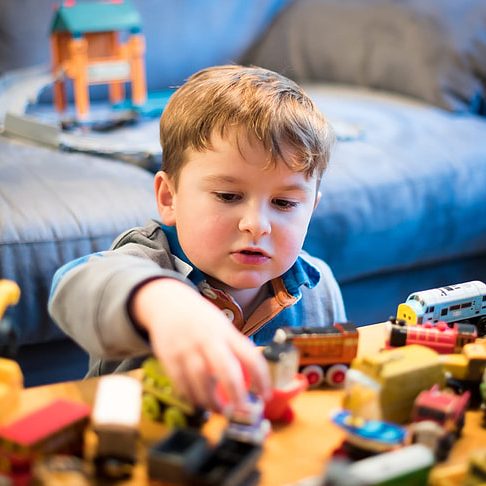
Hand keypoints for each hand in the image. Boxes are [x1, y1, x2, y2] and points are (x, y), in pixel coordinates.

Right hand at [131, 278, 270, 410]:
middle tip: (242, 412)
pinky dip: (191, 396)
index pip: (250, 356)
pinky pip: (181, 383)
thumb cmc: (201, 319)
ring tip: (220, 411)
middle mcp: (208, 340)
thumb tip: (252, 380)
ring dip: (211, 401)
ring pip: (201, 381)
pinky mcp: (169, 357)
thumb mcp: (222, 326)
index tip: (266, 395)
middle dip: (236, 394)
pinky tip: (198, 402)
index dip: (261, 378)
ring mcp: (188, 348)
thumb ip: (234, 349)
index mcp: (226, 333)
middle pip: (226, 370)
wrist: (168, 302)